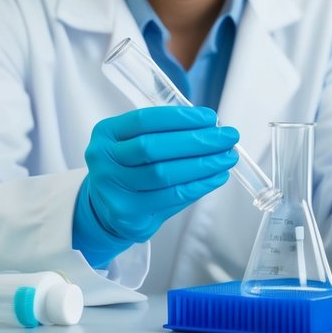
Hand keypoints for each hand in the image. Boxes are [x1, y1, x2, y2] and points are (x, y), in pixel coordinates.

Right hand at [72, 105, 238, 267]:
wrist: (104, 209)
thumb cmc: (128, 168)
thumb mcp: (131, 142)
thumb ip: (163, 132)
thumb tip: (209, 129)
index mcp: (106, 134)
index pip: (144, 121)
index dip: (180, 118)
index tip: (210, 118)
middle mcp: (104, 161)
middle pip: (154, 147)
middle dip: (197, 141)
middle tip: (227, 137)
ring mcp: (114, 190)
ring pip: (165, 174)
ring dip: (203, 165)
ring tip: (227, 157)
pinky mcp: (129, 214)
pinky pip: (172, 198)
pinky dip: (199, 185)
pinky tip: (216, 176)